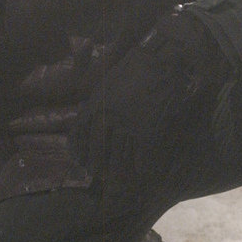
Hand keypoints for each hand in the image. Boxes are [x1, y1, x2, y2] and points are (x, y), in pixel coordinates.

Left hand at [71, 12, 227, 183]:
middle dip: (97, 165)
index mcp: (97, 103)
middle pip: (99, 148)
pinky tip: (142, 174)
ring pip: (119, 155)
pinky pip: (143, 154)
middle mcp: (109, 116)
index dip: (80, 151)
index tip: (80, 161)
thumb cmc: (135, 66)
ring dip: (118, 171)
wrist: (161, 58)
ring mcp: (129, 124)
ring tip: (116, 183)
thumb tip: (91, 120)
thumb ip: (99, 101)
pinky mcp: (149, 129)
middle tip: (97, 177)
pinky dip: (142, 166)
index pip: (81, 133)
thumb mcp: (109, 80)